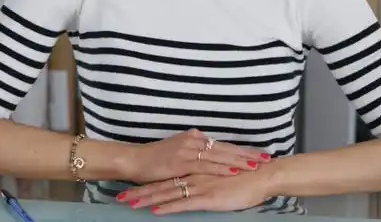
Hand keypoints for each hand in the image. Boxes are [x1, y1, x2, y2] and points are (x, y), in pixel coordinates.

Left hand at [117, 170, 271, 213]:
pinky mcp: (207, 197)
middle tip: (120, 197)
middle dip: (140, 192)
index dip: (148, 183)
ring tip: (129, 204)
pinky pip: (183, 203)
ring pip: (167, 193)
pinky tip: (155, 211)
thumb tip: (194, 182)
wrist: (260, 176)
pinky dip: (167, 207)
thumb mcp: (219, 174)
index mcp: (195, 169)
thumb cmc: (243, 176)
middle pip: (161, 184)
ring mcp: (198, 186)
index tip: (130, 188)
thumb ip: (205, 176)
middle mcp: (193, 175)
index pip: (167, 177)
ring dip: (147, 200)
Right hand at [126, 129, 269, 183]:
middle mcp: (194, 140)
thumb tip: (211, 160)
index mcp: (195, 137)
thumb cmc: (155, 159)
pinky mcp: (182, 161)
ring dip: (239, 160)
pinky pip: (206, 165)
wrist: (135, 160)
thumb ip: (195, 155)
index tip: (258, 153)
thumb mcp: (178, 153)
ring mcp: (188, 149)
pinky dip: (221, 168)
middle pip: (226, 147)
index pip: (223, 144)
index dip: (241, 149)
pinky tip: (233, 171)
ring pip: (219, 155)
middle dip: (247, 153)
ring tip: (256, 164)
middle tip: (266, 157)